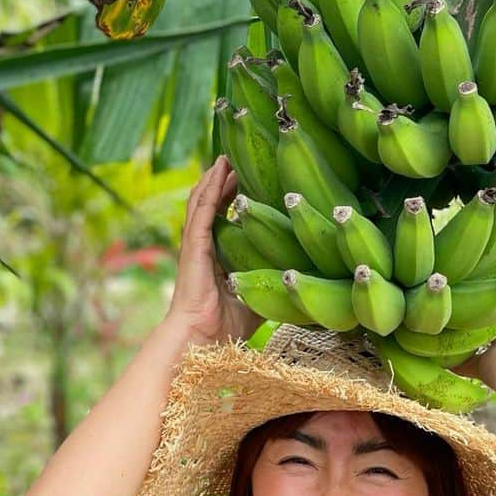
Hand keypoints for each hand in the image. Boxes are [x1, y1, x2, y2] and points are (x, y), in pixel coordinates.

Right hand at [165, 155, 261, 344]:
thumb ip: (271, 282)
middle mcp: (204, 246)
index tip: (248, 179)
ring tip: (229, 154)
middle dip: (225, 180)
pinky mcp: (195, 245)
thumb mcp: (257, 297)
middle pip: (212, 203)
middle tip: (240, 158)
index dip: (232, 197)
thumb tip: (299, 276)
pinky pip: (202, 209)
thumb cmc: (227, 328)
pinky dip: (211, 187)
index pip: (223, 218)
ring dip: (216, 176)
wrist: (203, 340)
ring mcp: (197, 244)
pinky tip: (220, 168)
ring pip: (203, 199)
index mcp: (216, 256)